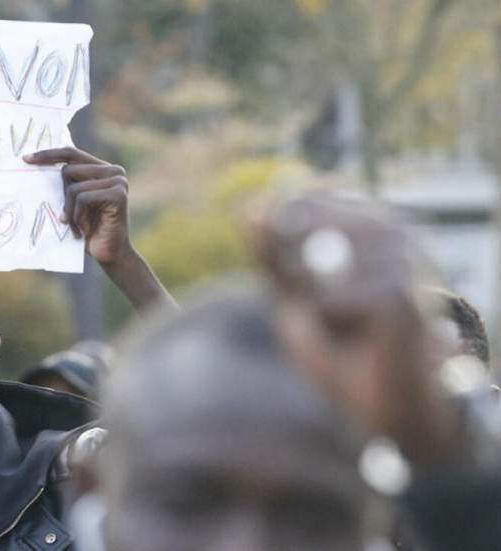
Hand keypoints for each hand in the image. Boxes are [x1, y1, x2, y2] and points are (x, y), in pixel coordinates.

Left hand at [25, 147, 132, 263]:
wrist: (109, 253)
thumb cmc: (88, 228)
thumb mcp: (73, 202)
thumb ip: (66, 183)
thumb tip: (35, 164)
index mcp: (102, 168)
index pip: (71, 153)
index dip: (48, 155)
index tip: (26, 159)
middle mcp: (113, 170)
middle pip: (68, 170)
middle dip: (61, 197)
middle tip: (65, 218)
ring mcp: (118, 181)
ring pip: (73, 187)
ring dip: (69, 211)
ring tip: (76, 226)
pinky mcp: (118, 194)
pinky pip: (83, 198)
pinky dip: (78, 216)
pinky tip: (84, 229)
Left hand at [251, 192, 465, 467]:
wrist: (377, 396)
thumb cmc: (336, 338)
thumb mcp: (291, 290)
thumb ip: (270, 252)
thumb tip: (246, 210)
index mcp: (370, 217)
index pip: (302, 203)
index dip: (276, 238)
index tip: (283, 275)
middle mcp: (395, 227)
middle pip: (305, 228)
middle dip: (292, 272)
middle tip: (314, 303)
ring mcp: (405, 257)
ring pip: (315, 265)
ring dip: (313, 301)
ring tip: (343, 322)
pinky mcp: (403, 292)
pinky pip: (333, 297)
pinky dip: (330, 320)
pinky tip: (359, 335)